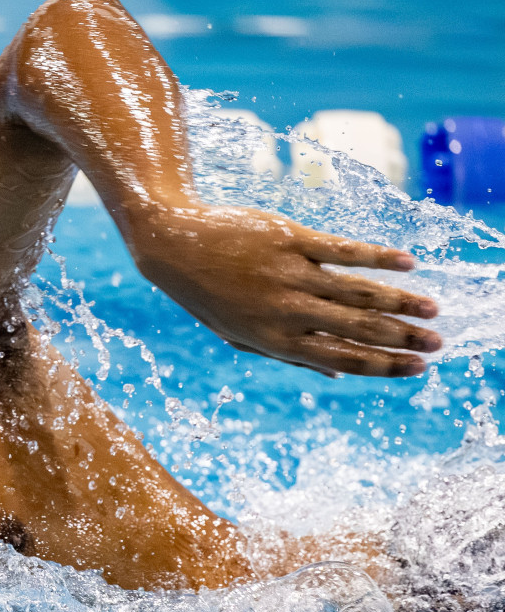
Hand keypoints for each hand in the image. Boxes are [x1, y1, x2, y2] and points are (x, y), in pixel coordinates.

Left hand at [128, 204, 440, 376]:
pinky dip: (379, 258)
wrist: (173, 244)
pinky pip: (346, 251)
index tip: (418, 368)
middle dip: (403, 338)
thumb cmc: (209, 293)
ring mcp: (291, 274)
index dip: (384, 365)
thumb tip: (336, 372)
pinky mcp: (292, 239)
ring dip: (401, 301)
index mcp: (275, 340)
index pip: (343, 357)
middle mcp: (287, 310)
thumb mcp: (238, 335)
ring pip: (359, 292)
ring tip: (433, 308)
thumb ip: (287, 354)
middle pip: (359, 328)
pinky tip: (407, 264)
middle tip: (438, 343)